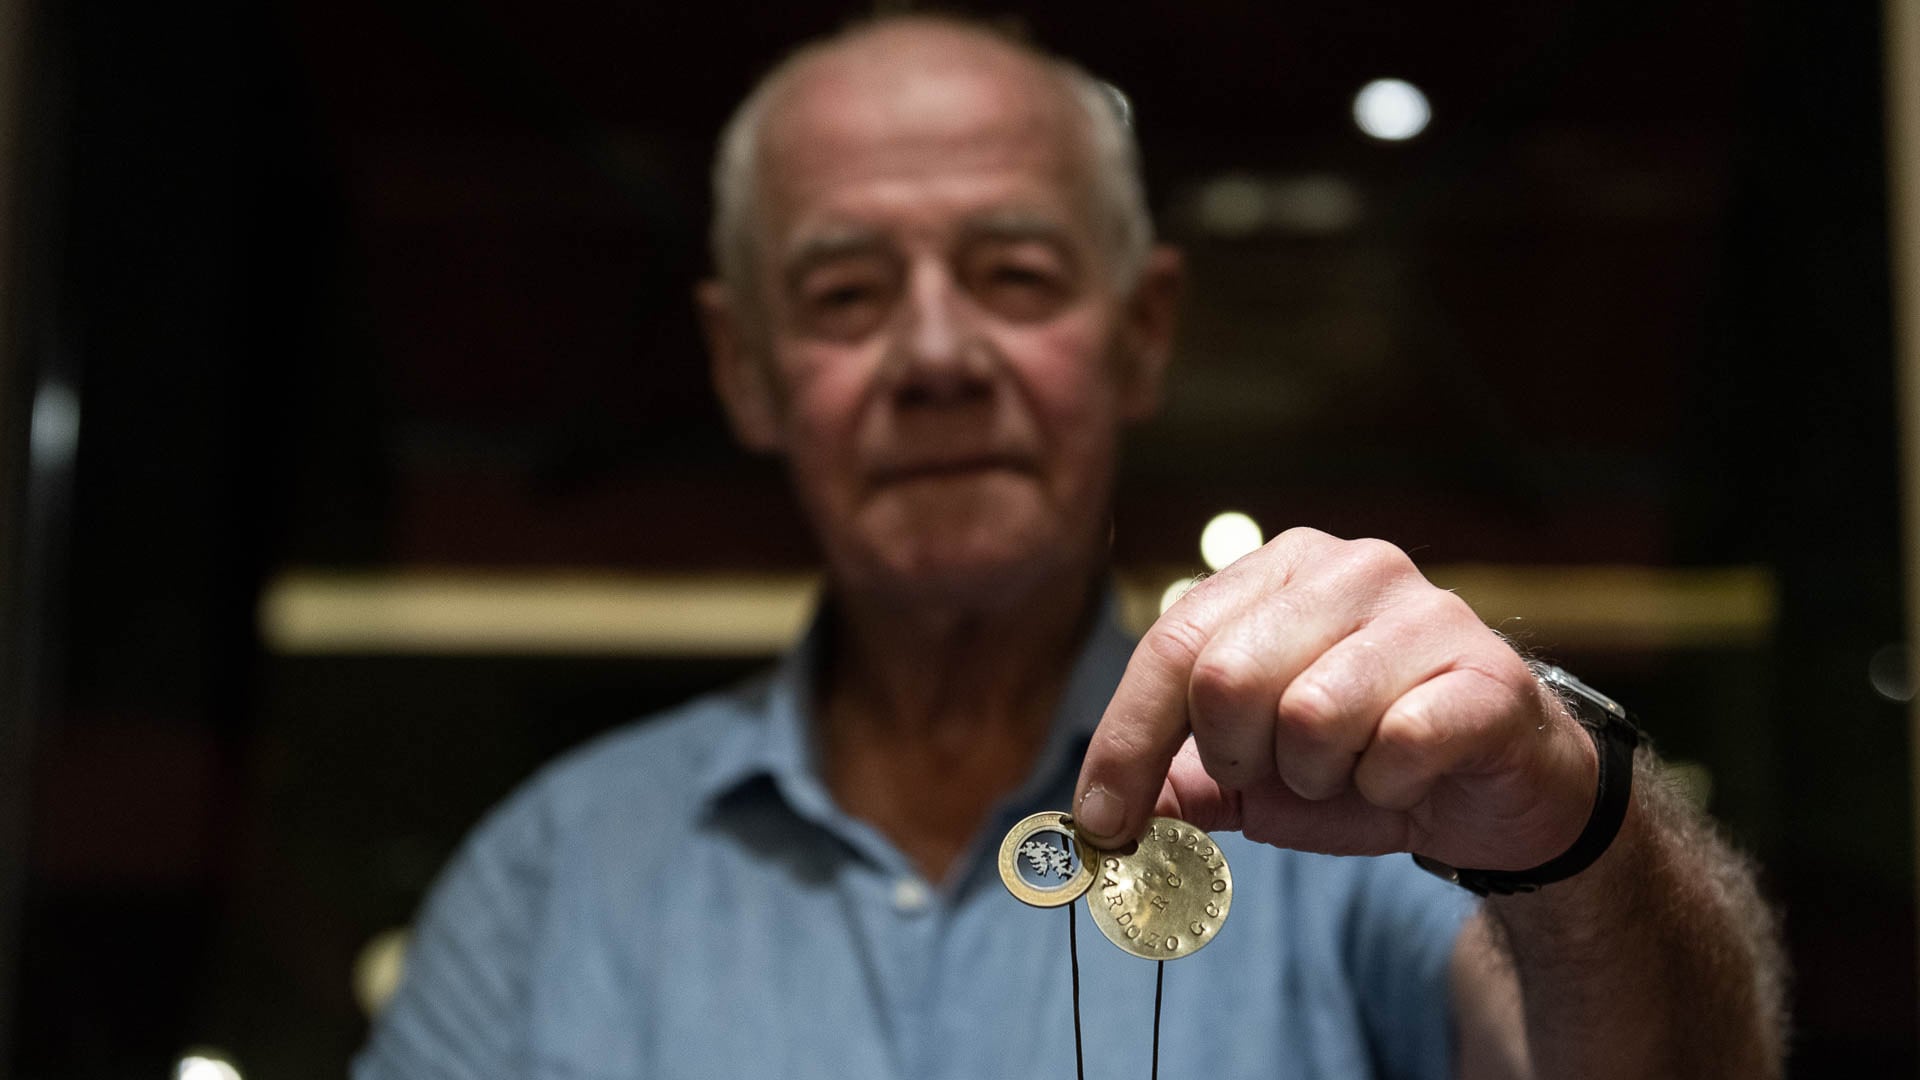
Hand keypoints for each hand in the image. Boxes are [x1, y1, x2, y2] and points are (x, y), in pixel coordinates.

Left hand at [1073, 528, 1598, 871]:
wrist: (1502, 792)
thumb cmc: (1367, 762)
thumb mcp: (1253, 775)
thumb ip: (1176, 779)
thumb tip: (1098, 816)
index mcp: (1277, 569)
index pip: (1169, 644)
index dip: (1126, 741)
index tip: (1099, 823)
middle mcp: (1349, 567)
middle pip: (1226, 678)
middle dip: (1238, 756)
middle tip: (1281, 774)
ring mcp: (1426, 610)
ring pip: (1310, 715)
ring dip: (1319, 777)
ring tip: (1354, 770)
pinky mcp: (1488, 672)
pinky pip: (1395, 745)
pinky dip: (1387, 788)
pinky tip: (1410, 776)